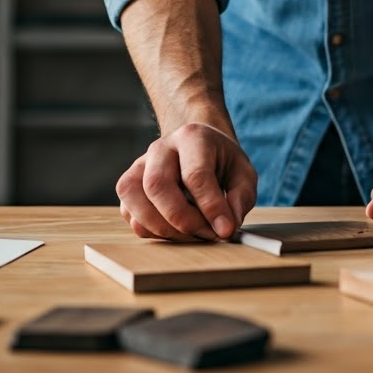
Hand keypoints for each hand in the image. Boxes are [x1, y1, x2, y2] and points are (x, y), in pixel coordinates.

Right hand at [116, 122, 257, 240]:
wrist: (197, 149)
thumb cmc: (221, 162)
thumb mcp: (243, 174)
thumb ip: (240, 197)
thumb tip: (226, 226)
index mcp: (192, 138)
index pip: (195, 174)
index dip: (211, 207)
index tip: (225, 230)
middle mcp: (160, 149)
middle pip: (156, 185)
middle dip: (182, 219)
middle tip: (207, 234)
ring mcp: (139, 166)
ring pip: (134, 199)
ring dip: (163, 227)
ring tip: (191, 234)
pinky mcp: (128, 187)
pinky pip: (129, 213)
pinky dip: (151, 230)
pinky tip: (174, 230)